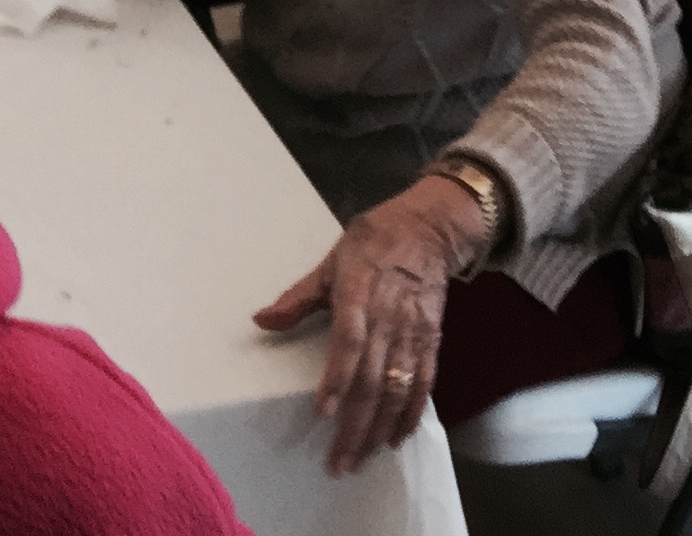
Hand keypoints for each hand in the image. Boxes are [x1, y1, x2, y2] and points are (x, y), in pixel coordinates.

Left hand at [253, 175, 488, 477]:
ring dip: (379, 429)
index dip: (337, 378)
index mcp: (359, 295)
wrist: (427, 229)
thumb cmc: (371, 244)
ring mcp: (412, 333)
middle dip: (355, 425)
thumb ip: (298, 297)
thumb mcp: (331, 261)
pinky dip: (411, 415)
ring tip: (361, 460)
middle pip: (372, 380)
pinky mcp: (431, 341)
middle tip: (338, 462)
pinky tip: (396, 440)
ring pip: (397, 390)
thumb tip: (260, 320)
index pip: (348, 343)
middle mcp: (388, 319)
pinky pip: (423, 384)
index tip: (322, 412)